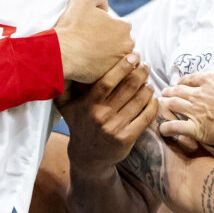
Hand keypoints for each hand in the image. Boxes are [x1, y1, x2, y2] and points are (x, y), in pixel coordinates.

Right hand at [54, 0, 133, 82]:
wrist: (61, 53)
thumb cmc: (71, 26)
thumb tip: (105, 1)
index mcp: (124, 26)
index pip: (118, 26)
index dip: (104, 27)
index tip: (91, 32)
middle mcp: (128, 45)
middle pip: (120, 43)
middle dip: (109, 43)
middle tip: (90, 45)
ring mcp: (120, 63)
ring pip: (116, 58)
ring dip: (107, 57)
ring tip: (89, 56)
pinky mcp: (112, 78)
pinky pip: (110, 73)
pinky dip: (103, 70)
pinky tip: (89, 66)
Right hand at [60, 54, 157, 175]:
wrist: (87, 156)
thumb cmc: (78, 123)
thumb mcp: (65, 105)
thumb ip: (63, 86)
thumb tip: (59, 62)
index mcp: (88, 104)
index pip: (108, 81)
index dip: (122, 66)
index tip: (133, 56)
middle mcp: (101, 115)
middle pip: (127, 88)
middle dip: (140, 73)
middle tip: (145, 65)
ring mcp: (115, 127)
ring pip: (139, 101)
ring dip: (148, 88)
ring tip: (149, 80)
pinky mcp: (127, 138)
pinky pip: (145, 117)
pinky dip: (153, 105)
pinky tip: (154, 97)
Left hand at [159, 48, 213, 144]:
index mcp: (208, 80)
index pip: (190, 79)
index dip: (183, 81)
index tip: (179, 82)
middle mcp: (198, 95)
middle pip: (179, 91)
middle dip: (171, 91)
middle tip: (165, 92)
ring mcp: (195, 111)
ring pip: (174, 105)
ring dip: (166, 104)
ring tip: (161, 104)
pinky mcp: (197, 128)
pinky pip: (176, 127)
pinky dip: (167, 128)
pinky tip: (162, 128)